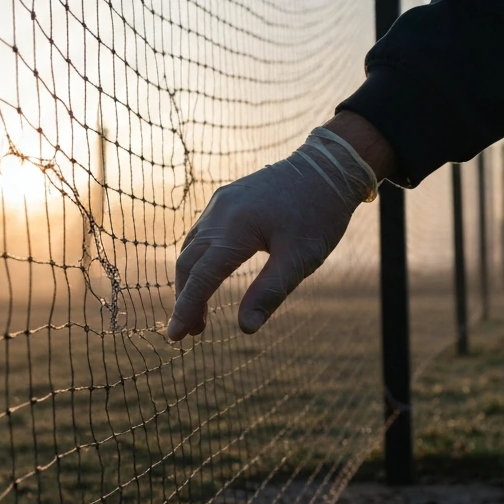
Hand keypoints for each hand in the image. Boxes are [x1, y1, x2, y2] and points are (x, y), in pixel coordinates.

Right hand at [167, 122, 382, 339]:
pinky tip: (209, 274)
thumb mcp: (300, 259)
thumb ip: (270, 292)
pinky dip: (198, 260)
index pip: (201, 277)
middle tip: (193, 333)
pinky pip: (201, 233)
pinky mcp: (226, 199)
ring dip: (191, 281)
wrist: (328, 166)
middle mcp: (219, 213)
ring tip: (200, 312)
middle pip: (188, 263)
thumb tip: (246, 328)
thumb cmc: (319, 214)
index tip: (175, 337)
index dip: (186, 309)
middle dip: (186, 299)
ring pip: (191, 247)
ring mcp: (220, 203)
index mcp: (235, 229)